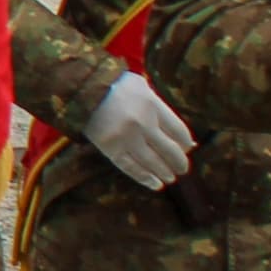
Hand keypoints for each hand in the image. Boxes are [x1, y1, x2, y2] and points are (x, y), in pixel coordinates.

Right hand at [78, 68, 196, 190]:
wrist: (82, 90)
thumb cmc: (117, 87)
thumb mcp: (143, 89)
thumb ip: (162, 110)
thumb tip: (184, 139)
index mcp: (152, 104)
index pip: (178, 130)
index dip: (185, 143)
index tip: (187, 149)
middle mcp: (142, 122)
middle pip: (168, 149)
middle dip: (179, 162)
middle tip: (182, 169)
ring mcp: (126, 137)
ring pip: (152, 161)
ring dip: (164, 172)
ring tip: (171, 178)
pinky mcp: (110, 148)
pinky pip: (131, 167)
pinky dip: (145, 178)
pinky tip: (155, 184)